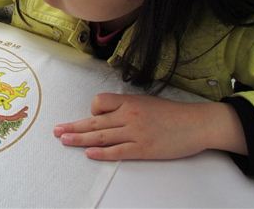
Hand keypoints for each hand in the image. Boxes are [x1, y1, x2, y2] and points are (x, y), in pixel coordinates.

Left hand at [53, 93, 247, 160]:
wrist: (196, 124)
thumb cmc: (172, 113)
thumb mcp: (146, 102)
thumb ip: (126, 106)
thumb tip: (108, 113)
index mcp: (129, 101)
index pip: (100, 101)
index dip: (92, 109)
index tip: (91, 116)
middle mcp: (128, 115)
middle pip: (94, 121)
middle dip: (73, 126)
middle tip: (56, 131)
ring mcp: (135, 132)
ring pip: (101, 136)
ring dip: (80, 139)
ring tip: (64, 140)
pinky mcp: (142, 149)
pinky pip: (117, 151)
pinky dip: (102, 152)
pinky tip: (89, 153)